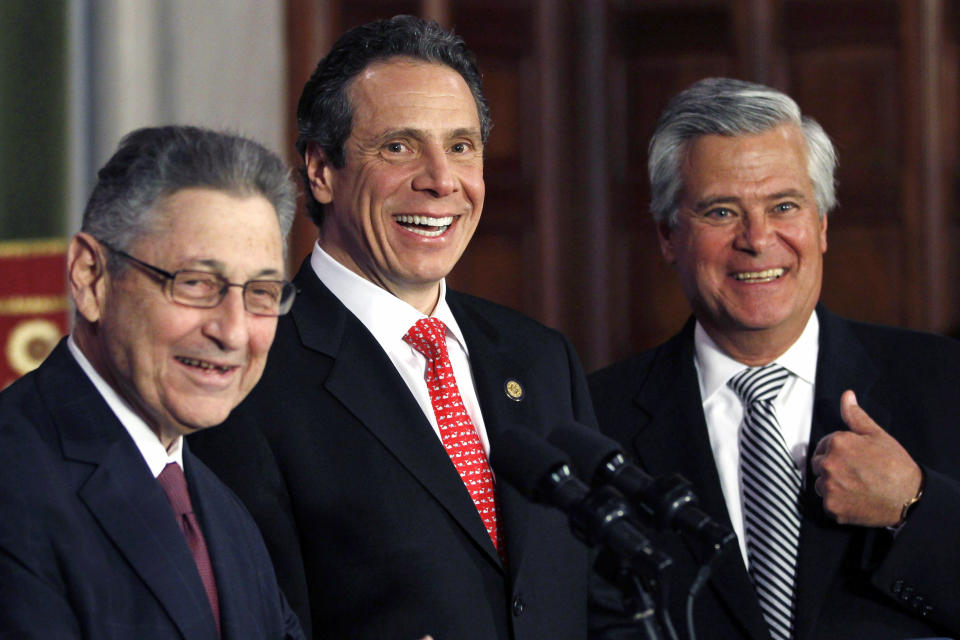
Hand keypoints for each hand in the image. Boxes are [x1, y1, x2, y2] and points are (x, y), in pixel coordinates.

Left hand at [810, 390, 921, 526]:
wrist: (909, 497)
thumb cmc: (895, 466)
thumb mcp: (877, 435)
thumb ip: (855, 415)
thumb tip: (847, 396)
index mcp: (837, 443)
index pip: (824, 445)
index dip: (839, 451)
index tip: (853, 459)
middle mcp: (828, 464)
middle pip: (818, 464)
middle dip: (832, 467)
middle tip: (855, 473)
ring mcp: (829, 487)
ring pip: (821, 484)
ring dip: (832, 485)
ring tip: (856, 486)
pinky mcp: (832, 507)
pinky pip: (827, 503)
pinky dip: (838, 502)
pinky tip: (855, 498)